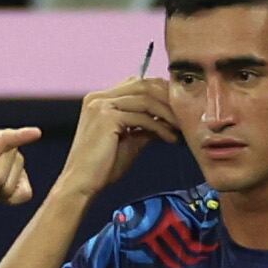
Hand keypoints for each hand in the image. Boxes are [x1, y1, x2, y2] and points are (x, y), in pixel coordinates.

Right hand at [61, 81, 178, 195]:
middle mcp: (98, 97)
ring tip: (181, 128)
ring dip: (168, 113)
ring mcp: (101, 105)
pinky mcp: (106, 117)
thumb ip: (145, 125)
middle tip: (185, 115)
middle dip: (168, 99)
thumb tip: (168, 118)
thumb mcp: (129, 140)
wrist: (82, 184)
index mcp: (100, 99)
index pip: (138, 83)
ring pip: (146, 98)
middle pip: (144, 84)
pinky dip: (160, 127)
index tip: (179, 109)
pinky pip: (143, 117)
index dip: (161, 93)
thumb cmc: (102, 167)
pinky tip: (170, 139)